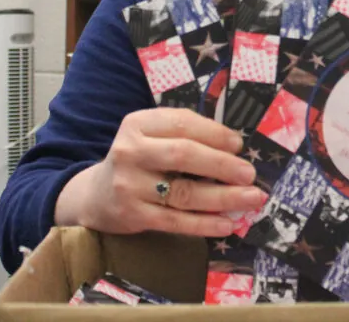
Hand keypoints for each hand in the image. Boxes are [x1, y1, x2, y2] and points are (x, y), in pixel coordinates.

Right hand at [55, 108, 267, 236]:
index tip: (239, 145)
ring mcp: (130, 185)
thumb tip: (234, 147)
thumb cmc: (138, 161)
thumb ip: (184, 133)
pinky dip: (204, 223)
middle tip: (250, 174)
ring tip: (252, 198)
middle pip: (184, 155)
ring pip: (184, 192)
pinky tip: (227, 224)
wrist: (96, 197)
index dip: (215, 134)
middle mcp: (131, 152)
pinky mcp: (133, 215)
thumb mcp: (151, 136)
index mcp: (138, 124)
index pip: (182, 123)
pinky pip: (176, 221)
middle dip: (222, 165)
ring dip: (223, 197)